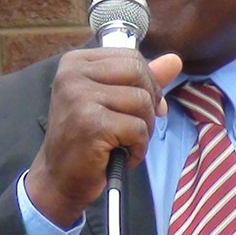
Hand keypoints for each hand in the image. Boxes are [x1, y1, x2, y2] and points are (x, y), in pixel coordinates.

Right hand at [25, 49, 181, 227]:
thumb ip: (143, 78)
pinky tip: (120, 155)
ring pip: (142, 100)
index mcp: (76, 62)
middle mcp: (73, 74)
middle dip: (148, 103)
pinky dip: (138, 147)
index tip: (137, 107)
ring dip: (144, 129)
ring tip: (124, 142)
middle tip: (133, 127)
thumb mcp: (114, 100)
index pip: (131, 56)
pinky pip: (138, 128)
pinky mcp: (90, 123)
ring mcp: (79, 97)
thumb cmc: (87, 138)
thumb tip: (174, 59)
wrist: (60, 178)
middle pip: (138, 72)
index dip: (147, 83)